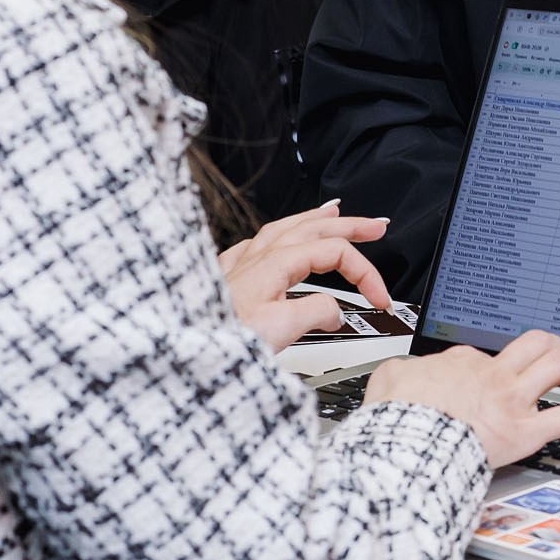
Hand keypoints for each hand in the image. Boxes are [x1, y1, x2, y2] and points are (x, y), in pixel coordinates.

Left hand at [219, 200, 393, 349]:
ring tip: (334, 212)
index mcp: (274, 263)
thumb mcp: (279, 331)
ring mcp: (240, 263)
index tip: (380, 299)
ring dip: (316, 218)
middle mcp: (256, 255)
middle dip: (350, 223)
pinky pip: (259, 241)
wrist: (179, 347)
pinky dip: (280, 234)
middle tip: (377, 225)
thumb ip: (314, 313)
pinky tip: (277, 238)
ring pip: (285, 227)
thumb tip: (334, 311)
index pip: (334, 252)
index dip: (365, 273)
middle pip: (313, 227)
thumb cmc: (219, 339)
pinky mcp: (226, 276)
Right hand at [364, 327, 559, 467]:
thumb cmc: (394, 419)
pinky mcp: (527, 430)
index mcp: (461, 363)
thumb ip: (402, 375)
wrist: (403, 440)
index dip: (484, 370)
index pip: (481, 359)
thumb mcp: (387, 381)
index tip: (480, 384)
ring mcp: (514, 400)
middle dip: (555, 339)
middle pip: (531, 346)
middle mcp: (493, 374)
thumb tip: (401, 377)